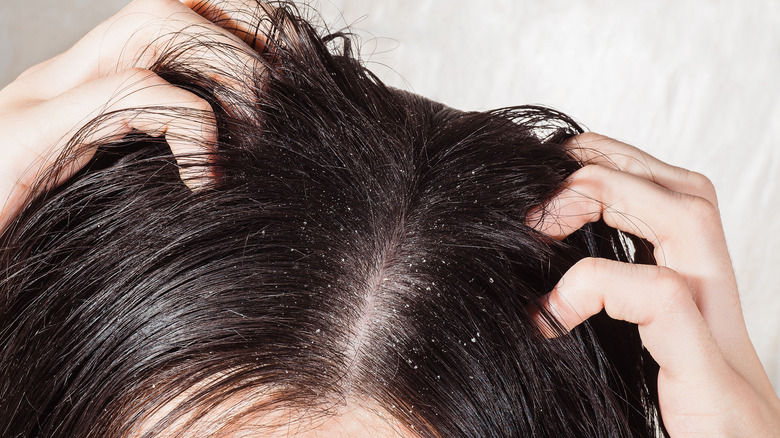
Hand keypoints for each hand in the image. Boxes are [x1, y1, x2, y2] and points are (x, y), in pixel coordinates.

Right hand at [0, 0, 269, 229]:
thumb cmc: (38, 254)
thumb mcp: (112, 202)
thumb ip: (158, 170)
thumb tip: (238, 172)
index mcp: (79, 94)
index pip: (164, 23)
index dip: (233, 31)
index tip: (288, 75)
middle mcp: (59, 81)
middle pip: (166, 4)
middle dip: (242, 29)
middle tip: (289, 86)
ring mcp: (40, 101)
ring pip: (151, 24)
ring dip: (225, 65)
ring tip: (258, 127)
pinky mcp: (29, 136)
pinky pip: (130, 92)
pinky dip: (190, 127)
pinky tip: (204, 179)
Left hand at [531, 133, 779, 435]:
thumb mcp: (629, 376)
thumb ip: (601, 329)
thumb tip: (523, 303)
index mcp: (700, 310)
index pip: (678, 203)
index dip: (621, 169)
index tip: (554, 178)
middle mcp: (719, 314)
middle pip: (690, 193)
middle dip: (614, 162)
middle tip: (544, 179)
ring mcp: (720, 344)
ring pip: (690, 221)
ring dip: (610, 198)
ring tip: (543, 220)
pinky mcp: (709, 383)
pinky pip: (659, 298)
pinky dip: (593, 287)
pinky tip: (548, 317)